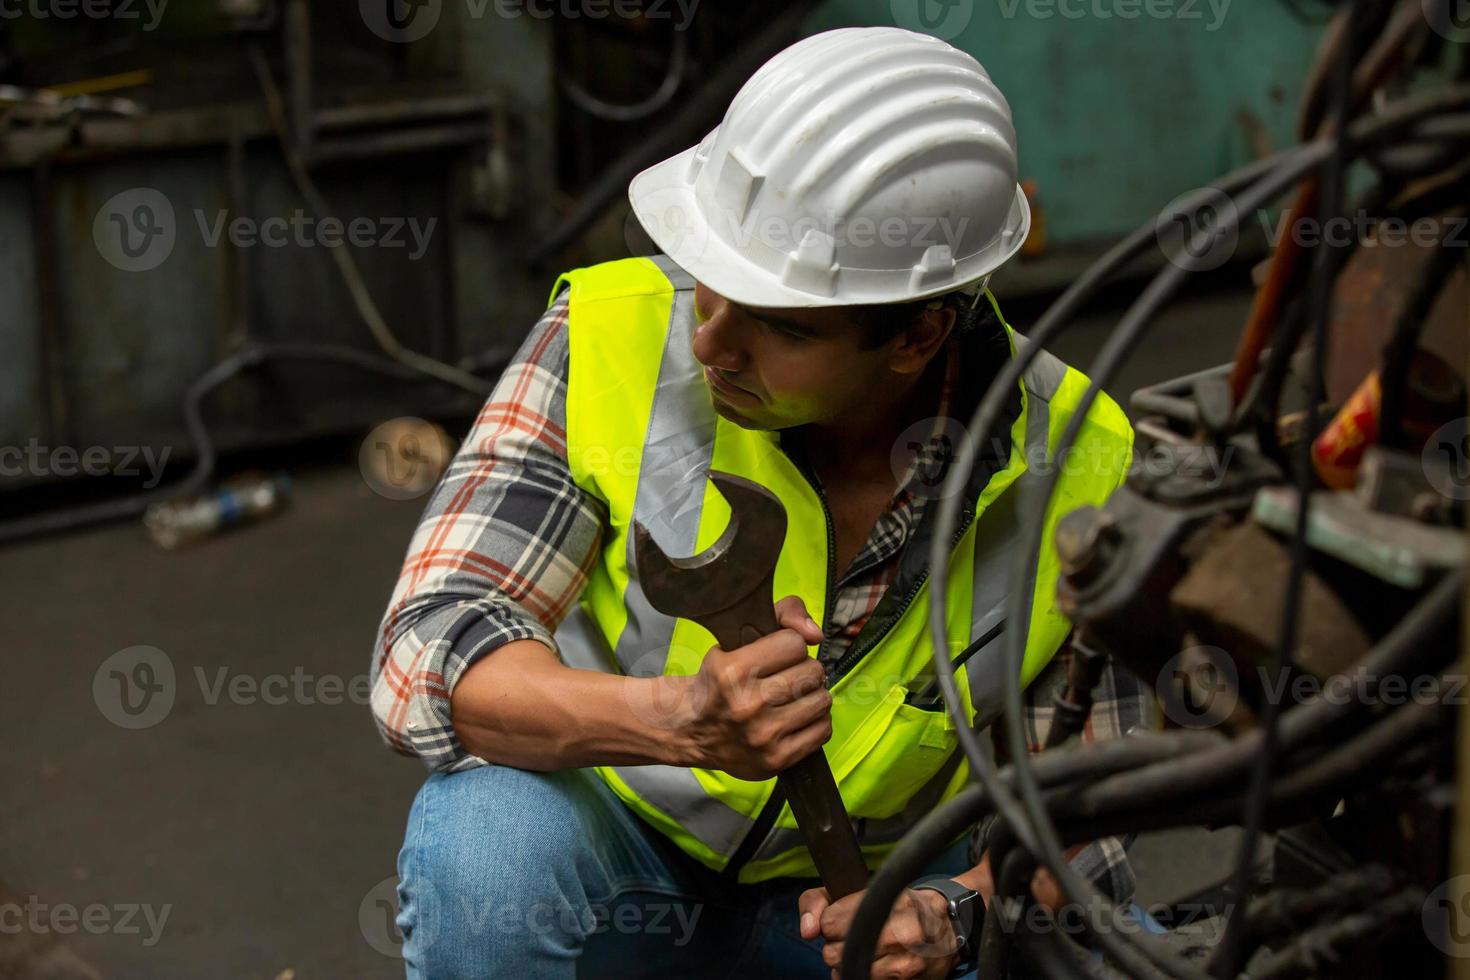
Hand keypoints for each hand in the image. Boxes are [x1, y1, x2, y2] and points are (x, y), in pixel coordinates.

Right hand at [676, 596, 830, 779]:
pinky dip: (814, 721)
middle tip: (785, 678)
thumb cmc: (718, 680)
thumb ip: (782, 615)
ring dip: (811, 696)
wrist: (690, 730)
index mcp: (734, 670)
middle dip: (803, 670)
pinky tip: (795, 718)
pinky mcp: (776, 760)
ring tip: (791, 698)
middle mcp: (748, 705)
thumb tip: (816, 634)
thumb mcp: (734, 639)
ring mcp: (763, 736)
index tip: (778, 654)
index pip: (796, 643)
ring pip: (822, 700)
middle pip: (813, 671)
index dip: (790, 645)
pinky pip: (822, 731)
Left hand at [798, 884, 960, 979]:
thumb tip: (806, 930)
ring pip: (845, 974)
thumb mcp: (864, 888)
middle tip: (856, 938)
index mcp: (888, 902)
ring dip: (850, 965)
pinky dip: (864, 977)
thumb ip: (821, 901)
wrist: (949, 925)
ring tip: (868, 952)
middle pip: (834, 954)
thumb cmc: (902, 905)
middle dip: (838, 947)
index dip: (831, 924)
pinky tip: (877, 966)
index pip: (829, 924)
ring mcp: (905, 965)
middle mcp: (900, 934)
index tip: (841, 921)